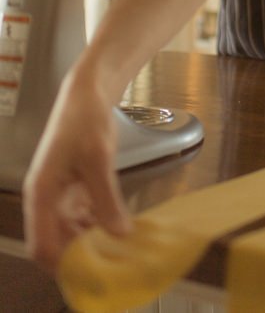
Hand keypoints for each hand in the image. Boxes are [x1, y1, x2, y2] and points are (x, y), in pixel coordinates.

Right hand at [23, 69, 130, 272]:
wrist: (88, 92)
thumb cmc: (85, 119)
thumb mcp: (98, 158)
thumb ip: (105, 198)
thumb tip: (119, 234)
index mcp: (40, 195)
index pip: (42, 247)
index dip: (64, 265)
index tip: (94, 273)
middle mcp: (45, 200)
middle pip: (57, 244)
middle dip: (83, 256)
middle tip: (116, 262)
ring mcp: (59, 195)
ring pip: (71, 233)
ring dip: (93, 242)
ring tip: (123, 247)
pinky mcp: (73, 188)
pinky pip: (82, 217)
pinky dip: (98, 225)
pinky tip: (120, 227)